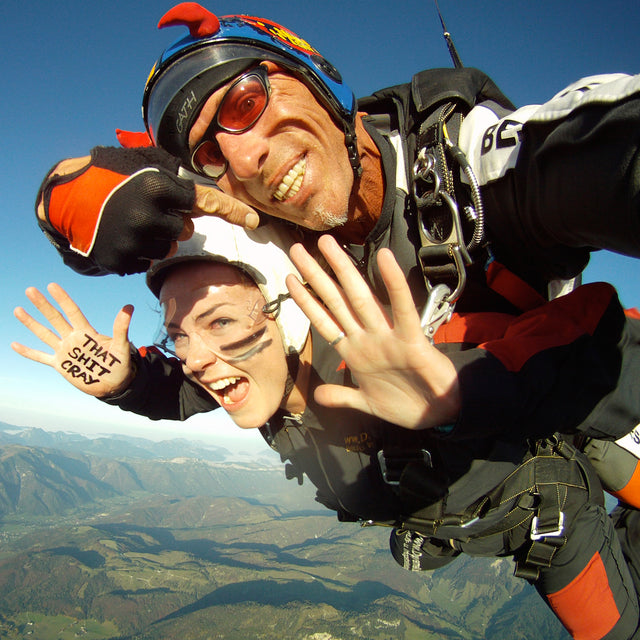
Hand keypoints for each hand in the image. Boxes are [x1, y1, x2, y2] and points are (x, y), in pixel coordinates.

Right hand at [12, 284, 134, 397]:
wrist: (114, 384)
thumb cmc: (120, 364)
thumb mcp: (121, 346)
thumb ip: (121, 328)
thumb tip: (129, 307)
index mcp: (87, 333)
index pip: (72, 312)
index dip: (63, 299)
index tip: (51, 286)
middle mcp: (73, 339)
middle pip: (55, 319)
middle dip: (43, 305)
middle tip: (30, 290)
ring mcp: (65, 351)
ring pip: (45, 334)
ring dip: (31, 323)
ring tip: (18, 309)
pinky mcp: (61, 365)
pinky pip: (41, 357)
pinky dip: (28, 352)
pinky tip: (14, 345)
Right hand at [38, 147, 258, 275]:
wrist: (65, 198)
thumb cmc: (109, 176)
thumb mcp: (142, 162)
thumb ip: (173, 175)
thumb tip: (202, 194)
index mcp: (158, 189)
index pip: (204, 202)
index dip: (231, 211)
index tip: (254, 220)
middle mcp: (149, 217)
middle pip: (184, 230)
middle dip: (174, 221)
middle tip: (150, 210)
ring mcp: (133, 242)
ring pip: (167, 248)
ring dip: (158, 238)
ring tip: (133, 222)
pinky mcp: (120, 260)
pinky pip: (147, 261)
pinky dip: (141, 251)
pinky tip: (123, 236)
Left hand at [286, 235, 460, 429]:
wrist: (438, 415)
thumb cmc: (405, 404)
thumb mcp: (366, 402)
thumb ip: (342, 396)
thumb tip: (317, 395)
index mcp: (356, 352)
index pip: (325, 321)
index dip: (307, 301)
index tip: (290, 279)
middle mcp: (368, 339)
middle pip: (337, 301)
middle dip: (317, 275)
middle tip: (297, 249)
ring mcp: (387, 337)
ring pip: (361, 298)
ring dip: (342, 270)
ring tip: (325, 244)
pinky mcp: (412, 340)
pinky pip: (402, 308)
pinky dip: (394, 284)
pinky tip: (385, 258)